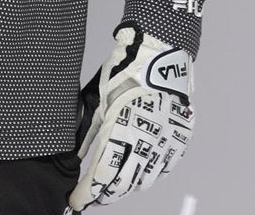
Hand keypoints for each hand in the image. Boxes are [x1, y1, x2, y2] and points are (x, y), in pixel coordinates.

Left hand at [64, 20, 194, 211]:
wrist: (160, 54)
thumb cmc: (125, 72)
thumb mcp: (98, 99)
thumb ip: (87, 130)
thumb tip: (74, 155)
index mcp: (121, 131)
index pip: (101, 175)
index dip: (86, 192)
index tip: (75, 200)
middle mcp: (146, 143)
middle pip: (122, 184)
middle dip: (104, 194)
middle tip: (91, 196)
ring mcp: (166, 143)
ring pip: (144, 180)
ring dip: (125, 186)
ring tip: (111, 188)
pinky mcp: (179, 139)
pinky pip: (163, 167)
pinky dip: (148, 174)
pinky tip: (138, 174)